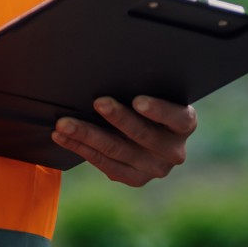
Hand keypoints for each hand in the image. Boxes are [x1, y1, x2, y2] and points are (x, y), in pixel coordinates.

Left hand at [52, 94, 197, 186]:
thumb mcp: (155, 89)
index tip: (137, 100)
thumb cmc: (149, 96)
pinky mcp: (135, 178)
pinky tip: (63, 137)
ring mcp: (154, 168)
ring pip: (117, 151)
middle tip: (96, 102)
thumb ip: (142, 83)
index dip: (157, 110)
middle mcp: (174, 151)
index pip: (177, 118)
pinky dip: (81, 148)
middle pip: (141, 134)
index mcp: (185, 124)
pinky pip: (105, 164)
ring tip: (65, 123)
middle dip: (116, 117)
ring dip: (87, 135)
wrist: (152, 129)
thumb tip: (111, 67)